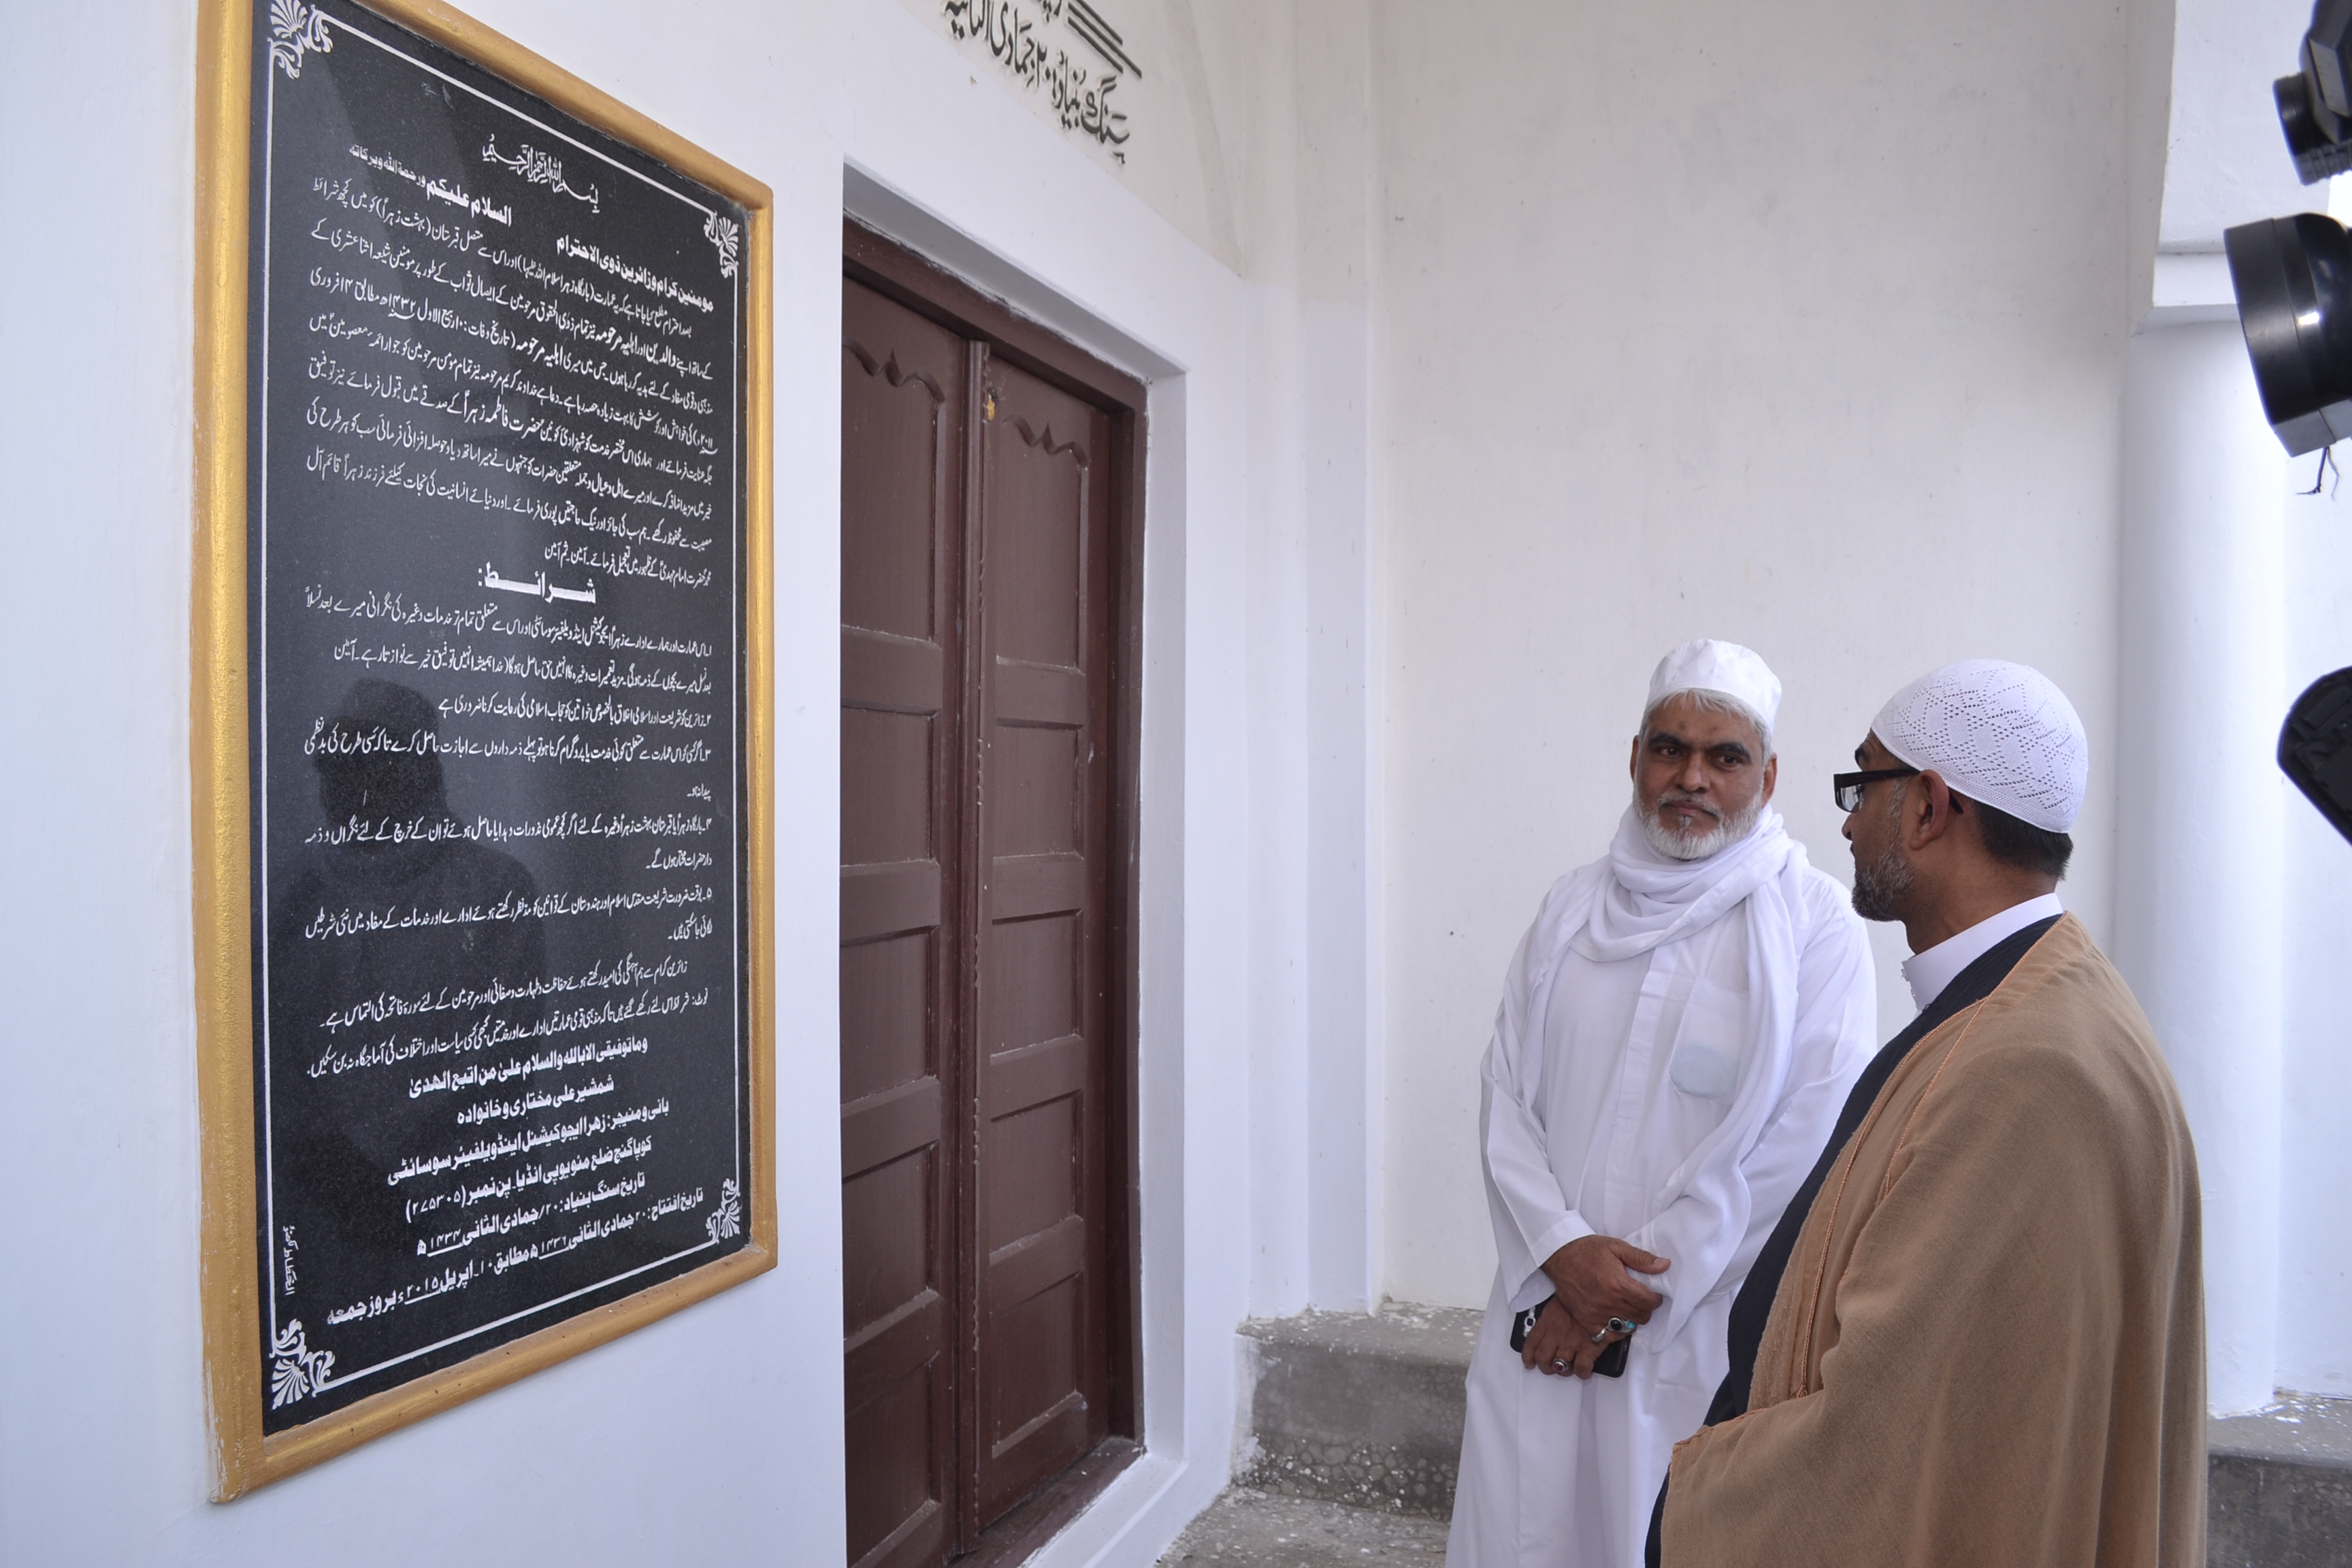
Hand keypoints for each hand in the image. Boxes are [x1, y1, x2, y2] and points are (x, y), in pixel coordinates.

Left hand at [1519, 1297, 1607, 1377]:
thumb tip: (1552, 1323)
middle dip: (1545, 1367)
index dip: (1528, 1356)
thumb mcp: (1562, 1300)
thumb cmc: (1584, 1293)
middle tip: (1549, 1368)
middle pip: (1543, 1358)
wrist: (1601, 1292)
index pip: (1531, 1342)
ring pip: (1560, 1366)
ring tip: (1567, 1369)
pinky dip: (1582, 1372)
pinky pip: (1581, 1367)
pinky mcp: (1589, 1347)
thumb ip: (1554, 1314)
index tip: (1529, 1362)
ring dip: (1563, 1371)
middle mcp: (1557, 1332)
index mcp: (1549, 1319)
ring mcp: (1572, 1341)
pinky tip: (1584, 1371)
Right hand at [1540, 1234, 1668, 1329]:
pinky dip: (1615, 1330)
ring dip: (1632, 1319)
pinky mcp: (1585, 1321)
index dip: (1656, 1298)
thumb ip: (1642, 1258)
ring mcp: (1596, 1314)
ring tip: (1627, 1307)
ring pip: (1627, 1327)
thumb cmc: (1589, 1250)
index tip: (1652, 1293)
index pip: (1649, 1302)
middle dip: (1645, 1308)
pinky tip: (1615, 1318)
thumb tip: (1664, 1265)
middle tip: (1640, 1299)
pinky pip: (1608, 1335)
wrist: (1560, 1256)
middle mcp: (1608, 1302)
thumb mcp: (1617, 1247)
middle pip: (1641, 1317)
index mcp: (1618, 1284)